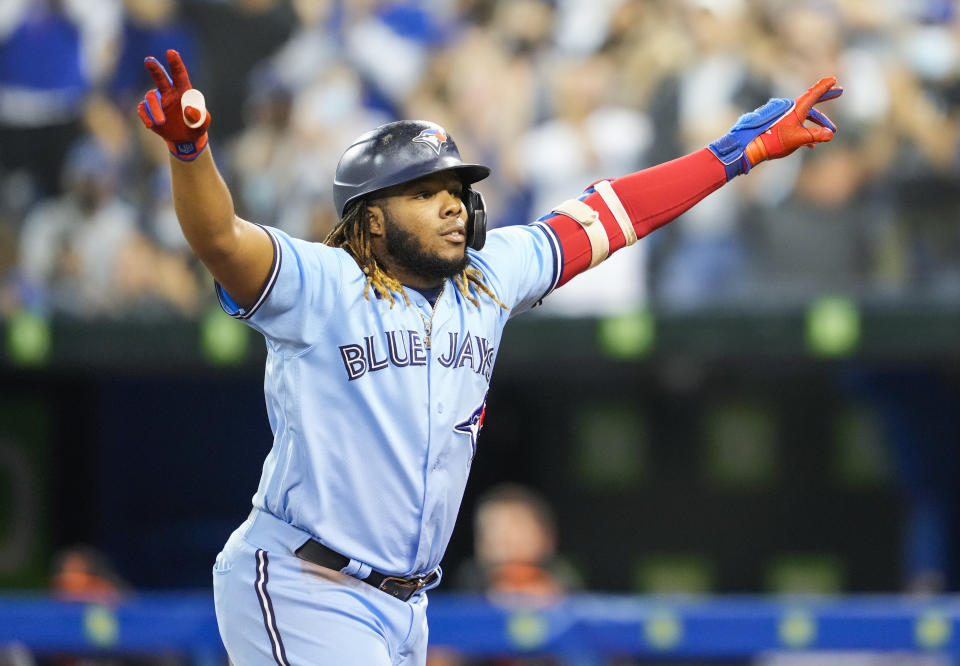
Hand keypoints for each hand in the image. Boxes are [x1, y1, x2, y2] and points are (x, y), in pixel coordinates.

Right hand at [137, 49, 210, 160]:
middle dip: (155, 68)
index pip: (179, 74)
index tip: (171, 52)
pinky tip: (151, 125)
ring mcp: (157, 100)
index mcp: (183, 90)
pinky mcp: (148, 110)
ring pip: (151, 97)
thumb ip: (199, 116)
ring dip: (155, 109)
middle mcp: (168, 91)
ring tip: (161, 122)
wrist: (184, 138)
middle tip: (149, 60)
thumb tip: (190, 110)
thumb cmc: (195, 126)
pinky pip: (143, 109)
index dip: (175, 63)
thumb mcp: (202, 123)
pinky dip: (146, 116)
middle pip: (160, 77)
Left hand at [708, 77, 842, 180]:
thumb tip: (831, 134)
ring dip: (818, 122)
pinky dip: (806, 131)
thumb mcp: (798, 138)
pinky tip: (812, 145)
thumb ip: (816, 135)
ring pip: (806, 116)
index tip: (833, 79)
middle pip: (812, 101)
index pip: (814, 94)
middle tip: (839, 91)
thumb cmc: (773, 141)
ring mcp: (785, 118)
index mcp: (796, 108)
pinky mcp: (780, 127)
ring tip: (831, 129)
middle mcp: (791, 110)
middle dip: (826, 97)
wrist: (752, 147)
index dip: (825, 87)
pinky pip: (797, 126)